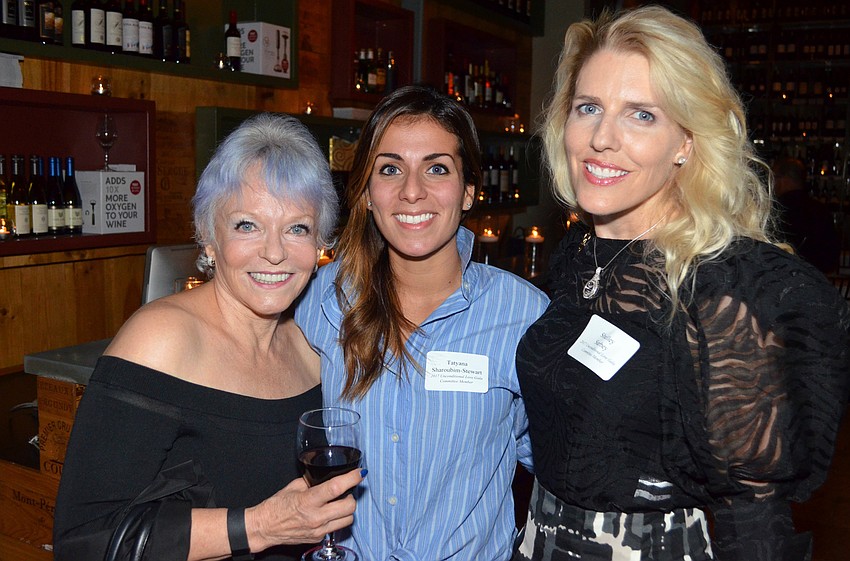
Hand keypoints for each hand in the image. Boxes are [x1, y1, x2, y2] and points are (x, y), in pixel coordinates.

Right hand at [246, 468, 364, 550]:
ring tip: (338, 502)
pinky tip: (329, 513)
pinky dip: (337, 518)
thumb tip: (328, 476)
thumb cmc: (276, 507)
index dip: (351, 478)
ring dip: (347, 509)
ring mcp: (318, 530)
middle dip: (351, 495)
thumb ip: (313, 481)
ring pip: (348, 519)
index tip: (359, 473)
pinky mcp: (319, 538)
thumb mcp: (294, 487)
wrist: (265, 528)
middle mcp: (315, 517)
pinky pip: (337, 527)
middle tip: (346, 490)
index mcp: (308, 501)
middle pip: (349, 507)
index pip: (336, 488)